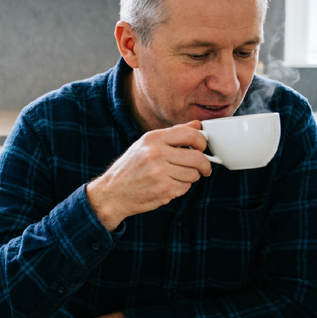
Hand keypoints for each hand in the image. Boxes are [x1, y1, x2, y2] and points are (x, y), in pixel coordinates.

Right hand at [87, 121, 211, 229]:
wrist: (112, 192)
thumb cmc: (130, 168)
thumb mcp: (146, 145)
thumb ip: (173, 134)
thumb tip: (197, 125)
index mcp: (152, 138)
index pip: (190, 134)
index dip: (202, 141)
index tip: (202, 148)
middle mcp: (156, 153)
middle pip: (198, 157)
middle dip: (204, 165)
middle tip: (203, 168)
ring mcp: (160, 172)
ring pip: (194, 174)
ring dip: (190, 177)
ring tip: (175, 177)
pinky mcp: (163, 189)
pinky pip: (185, 187)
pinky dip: (181, 188)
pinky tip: (167, 185)